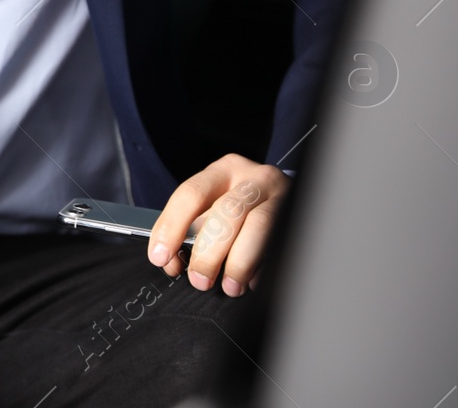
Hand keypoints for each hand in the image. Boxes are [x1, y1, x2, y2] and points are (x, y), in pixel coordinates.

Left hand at [145, 153, 287, 296]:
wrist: (284, 194)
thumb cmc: (241, 206)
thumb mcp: (215, 204)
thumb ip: (191, 229)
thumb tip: (173, 263)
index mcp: (223, 171)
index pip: (191, 194)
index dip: (172, 227)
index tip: (161, 257)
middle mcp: (252, 178)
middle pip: (226, 212)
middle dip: (208, 252)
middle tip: (199, 280)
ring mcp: (279, 196)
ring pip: (258, 228)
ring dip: (239, 263)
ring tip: (229, 286)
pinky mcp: (297, 216)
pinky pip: (280, 243)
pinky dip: (264, 267)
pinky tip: (252, 281)